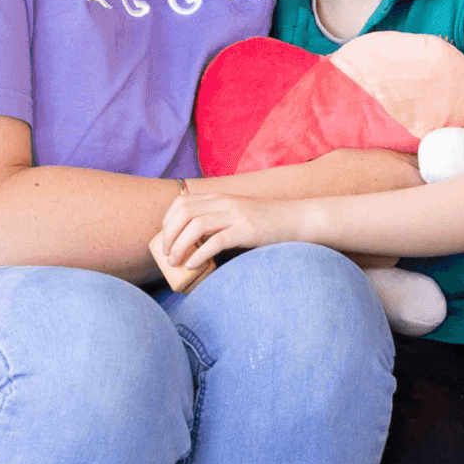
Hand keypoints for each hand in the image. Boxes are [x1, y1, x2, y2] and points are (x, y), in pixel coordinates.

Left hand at [159, 191, 306, 273]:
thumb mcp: (238, 215)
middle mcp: (226, 202)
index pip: (182, 202)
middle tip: (166, 255)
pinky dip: (199, 255)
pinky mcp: (247, 230)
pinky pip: (215, 241)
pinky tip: (194, 266)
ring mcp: (237, 215)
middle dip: (168, 236)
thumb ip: (218, 221)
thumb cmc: (267, 224)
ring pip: (195, 226)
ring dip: (179, 246)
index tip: (165, 239)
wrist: (298, 219)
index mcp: (221, 198)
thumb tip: (193, 243)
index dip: (167, 221)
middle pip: (184, 213)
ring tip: (176, 263)